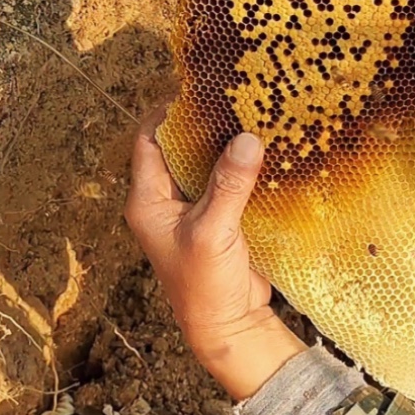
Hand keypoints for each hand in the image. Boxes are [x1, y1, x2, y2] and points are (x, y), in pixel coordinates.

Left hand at [124, 108, 304, 400]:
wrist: (229, 327)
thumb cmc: (204, 285)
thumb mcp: (213, 232)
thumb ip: (229, 185)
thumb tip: (247, 138)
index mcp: (148, 201)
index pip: (149, 143)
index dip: (167, 114)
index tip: (194, 88)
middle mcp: (166, 200)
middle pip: (180, 148)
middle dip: (203, 124)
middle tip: (231, 93)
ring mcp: (194, 209)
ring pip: (207, 164)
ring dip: (226, 144)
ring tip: (252, 111)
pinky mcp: (221, 218)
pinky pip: (229, 182)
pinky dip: (244, 166)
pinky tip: (266, 146)